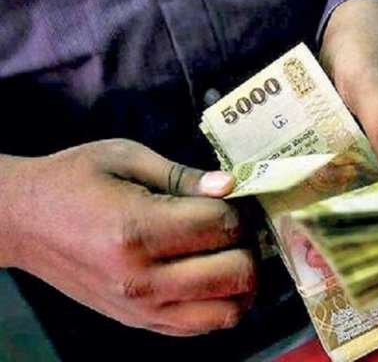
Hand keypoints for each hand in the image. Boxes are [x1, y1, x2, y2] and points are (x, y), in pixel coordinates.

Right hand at [2, 139, 254, 335]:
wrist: (23, 222)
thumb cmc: (73, 180)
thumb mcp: (125, 157)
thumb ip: (183, 176)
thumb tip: (230, 186)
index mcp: (136, 229)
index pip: (222, 225)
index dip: (237, 207)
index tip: (228, 197)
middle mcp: (143, 279)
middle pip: (236, 272)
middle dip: (247, 244)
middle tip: (235, 226)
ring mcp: (142, 308)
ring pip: (228, 310)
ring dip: (243, 281)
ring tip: (231, 253)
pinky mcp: (139, 322)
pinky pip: (202, 326)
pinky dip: (221, 303)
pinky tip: (212, 277)